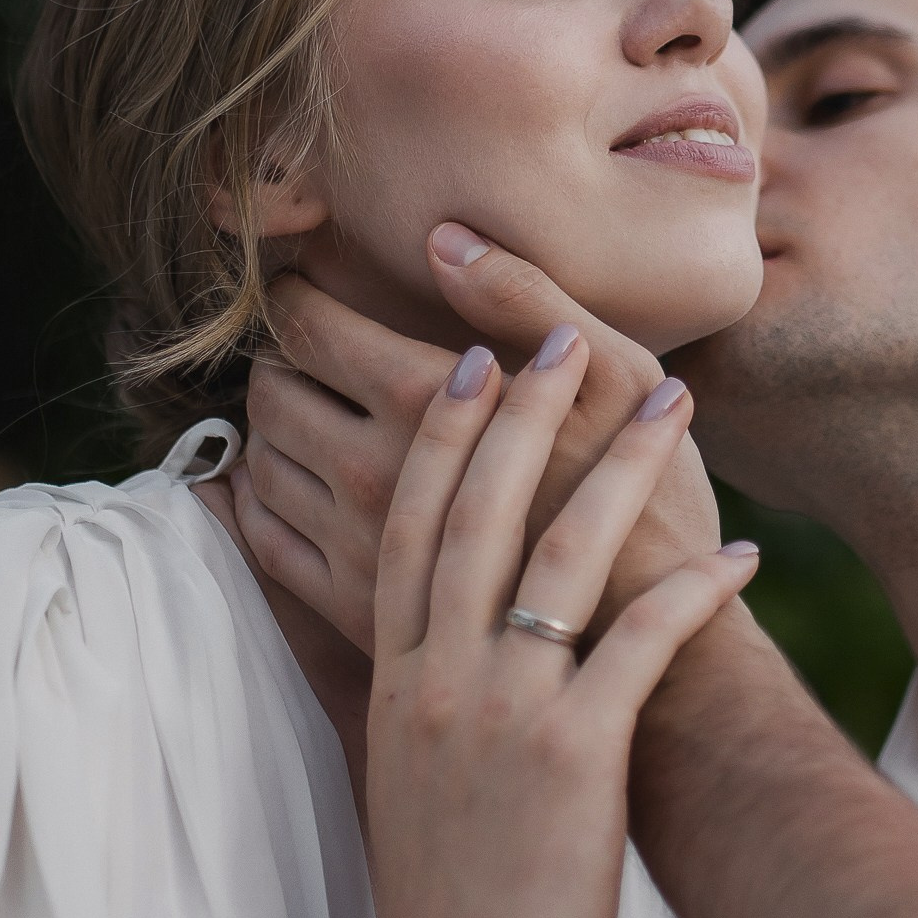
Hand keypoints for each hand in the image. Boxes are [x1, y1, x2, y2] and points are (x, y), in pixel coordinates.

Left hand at [236, 230, 722, 651]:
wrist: (659, 677)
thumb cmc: (656, 514)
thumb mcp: (621, 378)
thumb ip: (526, 300)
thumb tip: (445, 240)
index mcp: (424, 406)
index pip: (310, 327)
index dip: (297, 297)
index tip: (305, 285)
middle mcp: (370, 477)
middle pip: (273, 392)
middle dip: (280, 359)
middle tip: (305, 346)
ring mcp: (353, 553)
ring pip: (264, 464)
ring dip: (270, 428)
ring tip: (303, 408)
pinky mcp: (350, 615)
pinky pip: (266, 543)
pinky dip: (258, 504)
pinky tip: (285, 486)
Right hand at [368, 323, 756, 917]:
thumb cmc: (448, 889)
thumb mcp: (401, 776)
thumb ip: (410, 691)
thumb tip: (425, 627)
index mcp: (393, 678)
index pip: (406, 526)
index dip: (440, 438)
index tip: (471, 363)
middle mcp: (435, 680)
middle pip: (475, 515)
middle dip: (526, 417)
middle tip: (567, 339)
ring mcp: (499, 715)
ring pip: (558, 560)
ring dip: (622, 473)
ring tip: (672, 407)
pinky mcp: (570, 759)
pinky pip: (639, 651)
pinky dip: (691, 598)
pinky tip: (742, 560)